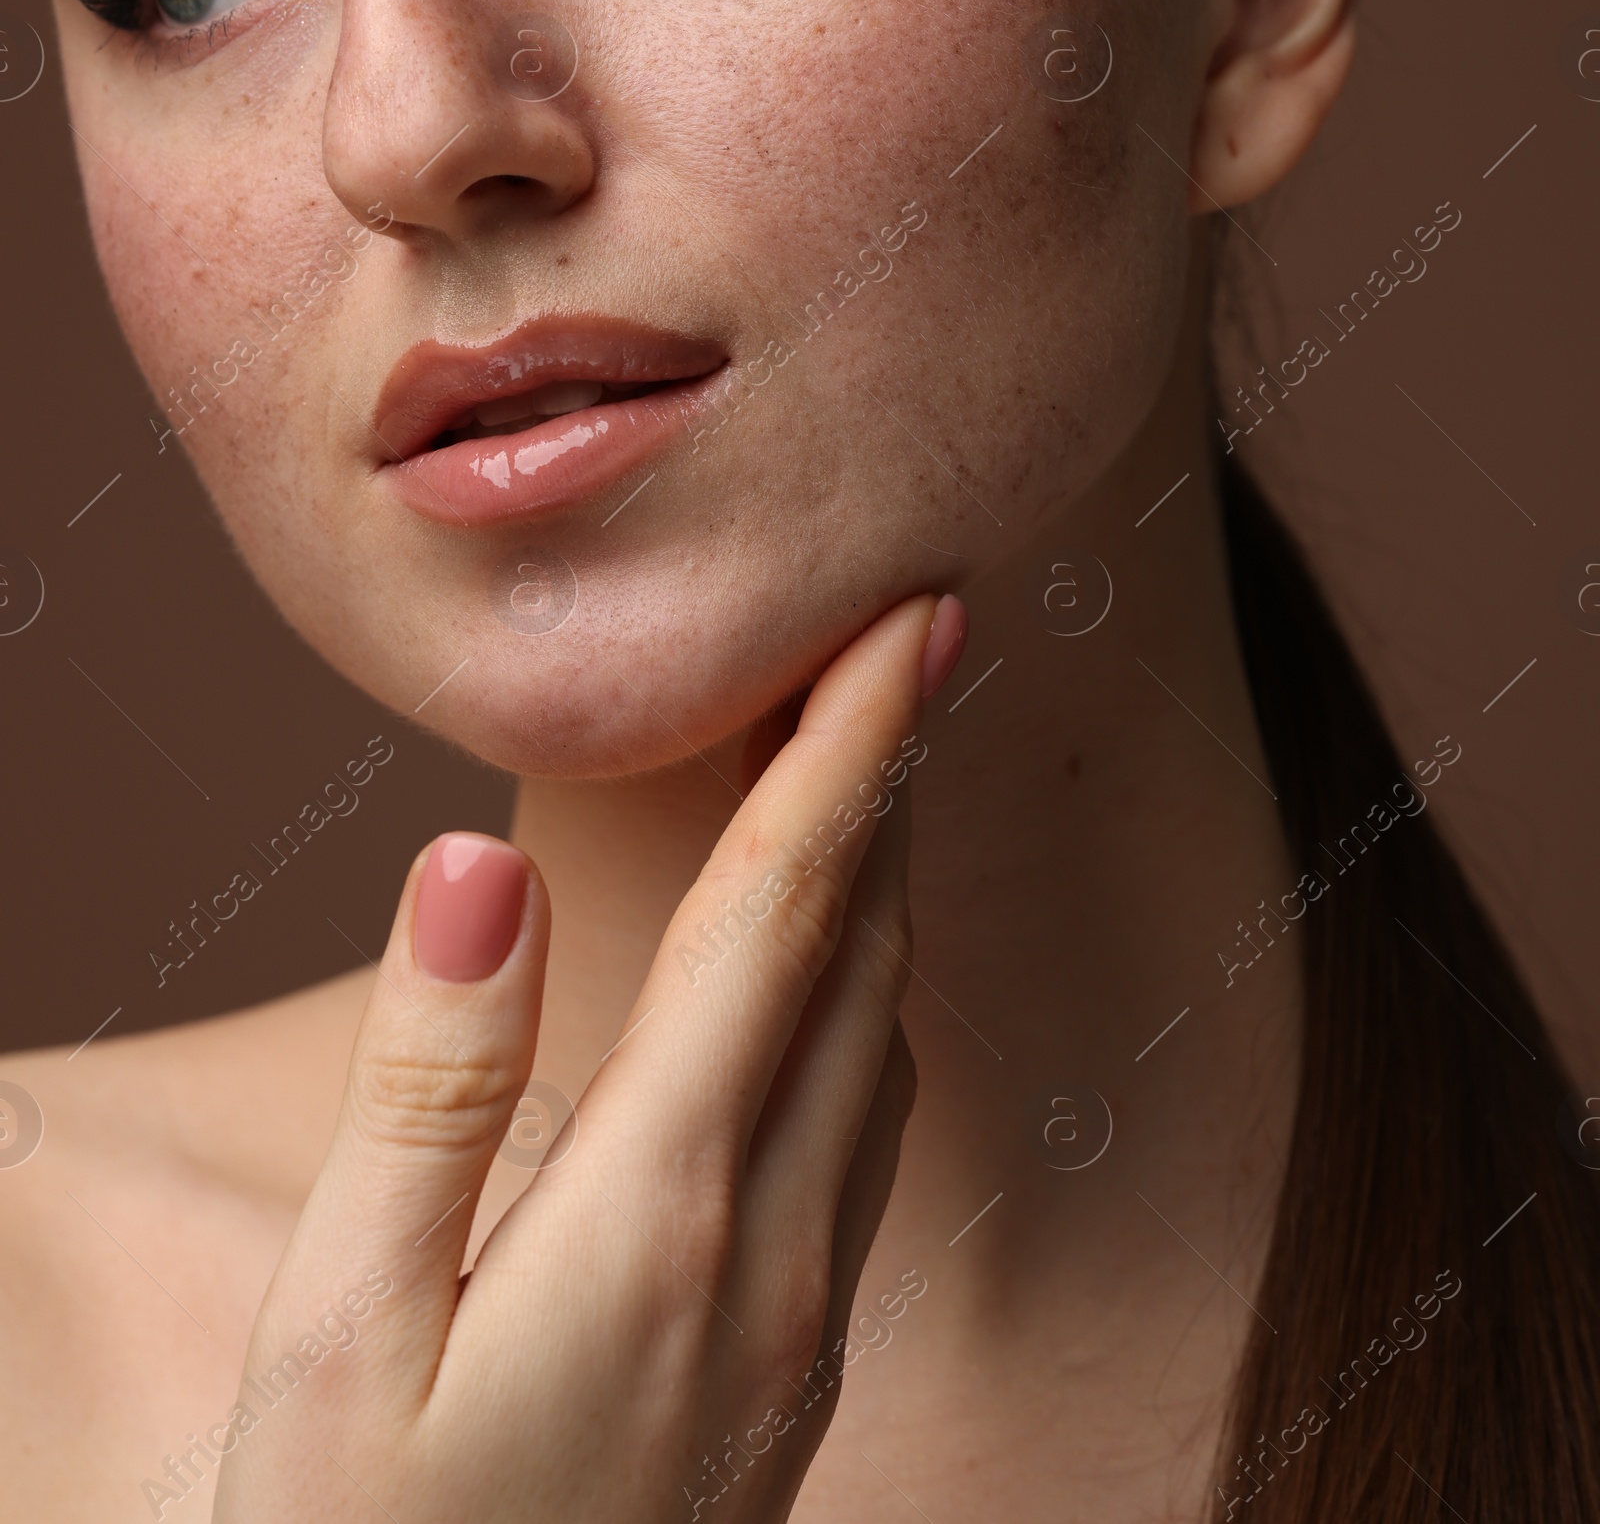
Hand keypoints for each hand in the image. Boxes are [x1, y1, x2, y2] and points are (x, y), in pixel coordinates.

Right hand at [212, 591, 965, 1521]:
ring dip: (881, 886)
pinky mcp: (787, 1370)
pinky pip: (862, 1132)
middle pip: (860, 953)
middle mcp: (770, 1247)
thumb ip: (428, 1090)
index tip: (920, 614)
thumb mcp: (339, 1338)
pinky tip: (824, 985)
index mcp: (664, 1206)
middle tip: (908, 636)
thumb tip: (479, 866)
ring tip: (865, 769)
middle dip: (891, 780)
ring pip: (877, 1039)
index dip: (856, 747)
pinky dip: (858, 999)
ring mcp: (798, 1318)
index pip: (785, 915)